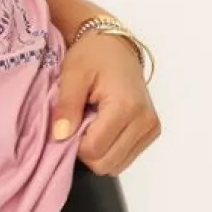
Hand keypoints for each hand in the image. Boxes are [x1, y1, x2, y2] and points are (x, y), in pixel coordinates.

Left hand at [51, 31, 161, 175]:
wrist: (116, 46)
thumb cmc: (93, 55)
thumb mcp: (73, 75)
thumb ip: (67, 106)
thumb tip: (61, 136)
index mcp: (126, 106)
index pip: (94, 150)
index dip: (74, 143)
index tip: (69, 123)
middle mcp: (145, 121)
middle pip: (107, 164)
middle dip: (86, 150)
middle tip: (79, 122)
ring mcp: (151, 128)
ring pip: (116, 166)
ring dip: (99, 151)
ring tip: (92, 122)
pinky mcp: (151, 132)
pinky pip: (125, 158)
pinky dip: (110, 149)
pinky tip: (103, 127)